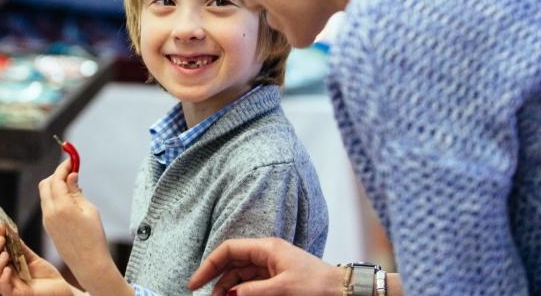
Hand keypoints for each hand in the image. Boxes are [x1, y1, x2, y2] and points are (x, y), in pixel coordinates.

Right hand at [0, 224, 74, 295]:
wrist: (61, 290)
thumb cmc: (46, 276)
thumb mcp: (32, 259)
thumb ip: (21, 249)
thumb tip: (11, 233)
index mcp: (7, 268)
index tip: (0, 226)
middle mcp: (5, 278)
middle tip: (1, 239)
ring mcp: (11, 288)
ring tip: (5, 254)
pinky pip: (4, 290)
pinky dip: (3, 279)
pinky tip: (8, 270)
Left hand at [39, 159, 129, 295]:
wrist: (89, 264)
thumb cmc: (94, 237)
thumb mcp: (90, 210)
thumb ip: (77, 191)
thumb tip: (71, 176)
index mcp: (61, 207)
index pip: (57, 179)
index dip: (63, 167)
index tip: (71, 160)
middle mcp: (50, 213)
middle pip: (45, 184)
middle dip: (56, 175)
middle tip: (71, 172)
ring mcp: (47, 221)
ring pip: (45, 195)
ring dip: (55, 186)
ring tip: (73, 186)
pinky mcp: (49, 227)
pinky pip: (47, 206)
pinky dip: (55, 197)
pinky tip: (69, 200)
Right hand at [187, 237, 342, 295]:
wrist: (346, 292)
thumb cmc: (319, 287)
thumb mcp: (282, 290)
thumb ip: (251, 292)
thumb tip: (229, 295)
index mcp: (267, 248)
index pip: (229, 250)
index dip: (209, 265)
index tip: (195, 284)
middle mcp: (267, 255)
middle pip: (232, 264)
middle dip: (218, 282)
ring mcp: (273, 267)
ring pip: (241, 276)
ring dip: (229, 289)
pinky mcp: (279, 280)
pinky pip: (253, 284)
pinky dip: (242, 293)